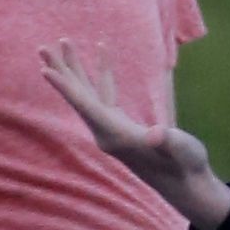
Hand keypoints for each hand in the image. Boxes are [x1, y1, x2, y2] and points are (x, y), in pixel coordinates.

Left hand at [40, 41, 229, 229]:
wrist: (187, 185)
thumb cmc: (186, 166)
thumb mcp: (183, 151)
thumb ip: (168, 141)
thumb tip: (156, 134)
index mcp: (115, 135)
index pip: (85, 106)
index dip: (65, 87)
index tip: (45, 70)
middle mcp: (106, 132)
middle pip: (78, 97)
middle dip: (61, 72)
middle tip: (42, 48)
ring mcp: (111, 128)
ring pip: (88, 93)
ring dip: (76, 69)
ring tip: (63, 43)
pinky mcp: (120, 124)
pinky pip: (105, 92)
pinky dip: (102, 72)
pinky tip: (101, 50)